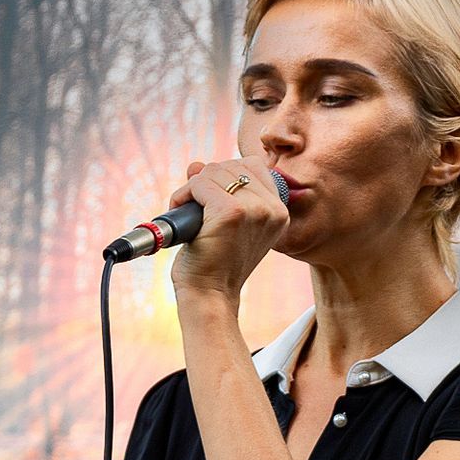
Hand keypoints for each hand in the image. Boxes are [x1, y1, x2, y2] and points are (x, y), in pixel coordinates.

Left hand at [170, 156, 289, 302]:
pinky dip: (183, 195)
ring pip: (213, 171)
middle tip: (197, 210)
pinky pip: (199, 183)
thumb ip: (218, 189)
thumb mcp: (226, 221)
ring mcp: (254, 209)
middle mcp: (272, 209)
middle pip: (231, 165)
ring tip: (189, 215)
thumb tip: (196, 164)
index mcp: (279, 212)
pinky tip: (180, 211)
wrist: (209, 295)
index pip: (253, 166)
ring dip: (192, 189)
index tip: (213, 202)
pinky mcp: (232, 212)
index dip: (226, 178)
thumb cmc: (216, 262)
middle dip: (206, 182)